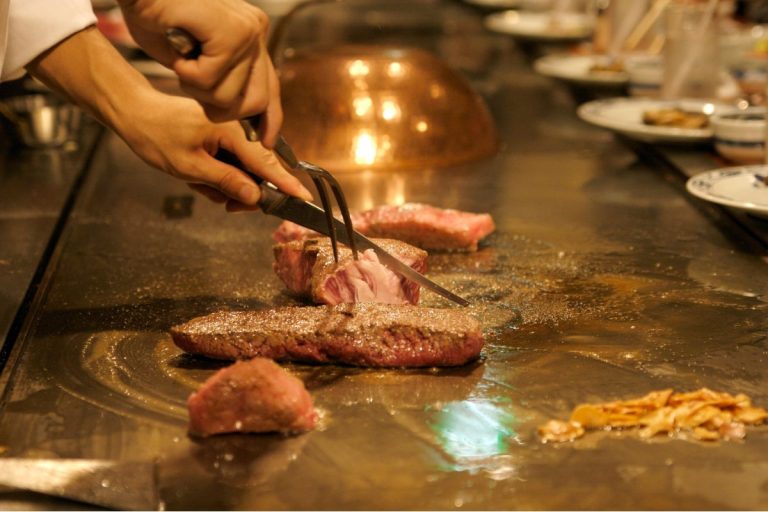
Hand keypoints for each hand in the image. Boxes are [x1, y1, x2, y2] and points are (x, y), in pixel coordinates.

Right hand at [117, 0, 281, 145]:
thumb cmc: (152, 11)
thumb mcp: (192, 54)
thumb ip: (218, 77)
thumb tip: (239, 112)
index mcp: (250, 35)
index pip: (270, 86)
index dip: (269, 118)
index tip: (265, 141)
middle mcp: (255, 31)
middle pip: (256, 101)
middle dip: (221, 108)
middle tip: (192, 81)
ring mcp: (246, 30)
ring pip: (229, 96)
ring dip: (195, 87)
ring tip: (182, 56)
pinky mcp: (231, 32)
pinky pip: (209, 79)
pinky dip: (185, 72)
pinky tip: (177, 45)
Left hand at [117, 90, 310, 208]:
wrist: (136, 114)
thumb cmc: (158, 137)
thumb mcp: (189, 167)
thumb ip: (226, 181)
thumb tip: (255, 196)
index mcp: (232, 132)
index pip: (266, 163)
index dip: (285, 184)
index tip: (303, 198)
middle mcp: (238, 130)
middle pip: (258, 171)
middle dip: (244, 191)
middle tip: (226, 205)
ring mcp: (232, 134)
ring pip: (244, 172)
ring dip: (226, 186)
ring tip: (199, 183)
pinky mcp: (224, 138)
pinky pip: (232, 165)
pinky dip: (219, 177)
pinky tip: (199, 177)